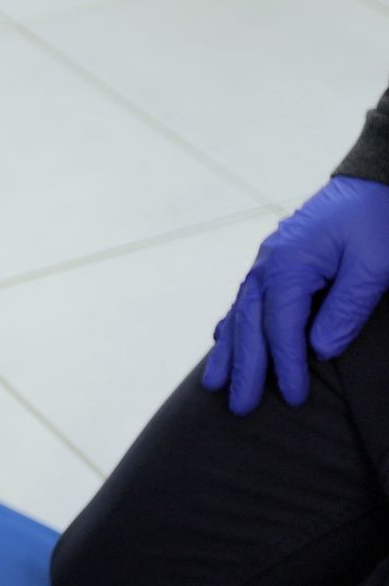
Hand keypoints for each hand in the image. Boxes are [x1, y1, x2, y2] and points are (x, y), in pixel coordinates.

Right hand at [203, 177, 388, 413]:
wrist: (376, 177)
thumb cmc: (380, 218)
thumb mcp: (374, 264)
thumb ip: (346, 308)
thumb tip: (319, 349)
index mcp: (289, 264)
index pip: (281, 326)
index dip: (286, 363)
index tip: (294, 397)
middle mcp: (268, 263)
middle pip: (250, 324)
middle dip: (245, 368)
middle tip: (240, 407)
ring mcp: (268, 260)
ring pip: (240, 312)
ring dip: (229, 350)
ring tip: (214, 385)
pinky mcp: (277, 259)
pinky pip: (247, 299)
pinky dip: (234, 324)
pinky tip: (223, 340)